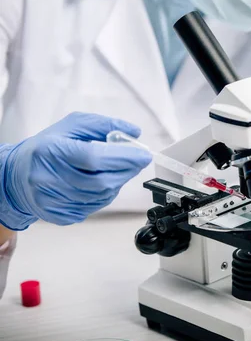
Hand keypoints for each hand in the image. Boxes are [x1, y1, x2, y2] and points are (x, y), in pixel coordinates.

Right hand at [1, 112, 151, 229]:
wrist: (16, 175)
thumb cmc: (47, 146)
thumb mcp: (72, 125)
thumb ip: (103, 125)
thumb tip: (133, 132)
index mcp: (52, 151)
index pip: (94, 158)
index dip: (123, 157)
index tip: (143, 154)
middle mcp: (49, 178)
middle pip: (101, 181)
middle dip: (127, 171)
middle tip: (138, 161)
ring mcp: (53, 201)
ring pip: (101, 197)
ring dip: (117, 183)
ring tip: (116, 170)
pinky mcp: (59, 215)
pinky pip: (94, 207)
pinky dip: (105, 195)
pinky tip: (100, 183)